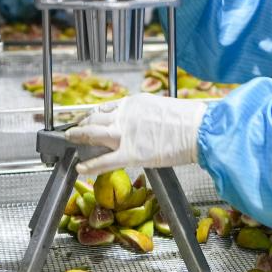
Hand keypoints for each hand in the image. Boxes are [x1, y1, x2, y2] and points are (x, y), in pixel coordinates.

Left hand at [66, 94, 207, 174]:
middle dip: (83, 122)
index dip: (96, 114)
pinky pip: (104, 161)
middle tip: (76, 127)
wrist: (199, 130)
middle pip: (96, 117)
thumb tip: (142, 123)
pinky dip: (90, 165)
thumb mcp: (162, 107)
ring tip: (71, 139)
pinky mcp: (130, 154)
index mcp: (134, 103)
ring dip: (79, 136)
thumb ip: (145, 115)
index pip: (108, 107)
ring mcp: (125, 135)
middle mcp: (125, 115)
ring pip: (93, 134)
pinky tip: (81, 168)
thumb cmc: (189, 119)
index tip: (91, 117)